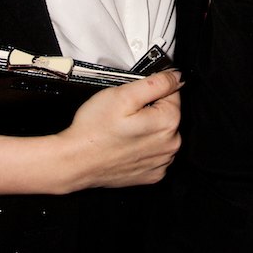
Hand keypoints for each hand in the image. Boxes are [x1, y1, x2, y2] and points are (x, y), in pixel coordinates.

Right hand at [55, 69, 182, 190]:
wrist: (75, 161)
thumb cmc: (95, 129)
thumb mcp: (123, 94)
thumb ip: (156, 83)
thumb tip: (177, 77)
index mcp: (168, 123)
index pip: (172, 92)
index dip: (151, 89)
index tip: (134, 96)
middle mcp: (170, 146)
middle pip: (168, 113)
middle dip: (150, 109)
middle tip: (125, 113)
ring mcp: (161, 163)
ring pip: (161, 133)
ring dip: (148, 128)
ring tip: (123, 130)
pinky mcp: (152, 175)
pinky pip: (154, 153)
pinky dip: (143, 147)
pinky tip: (126, 145)